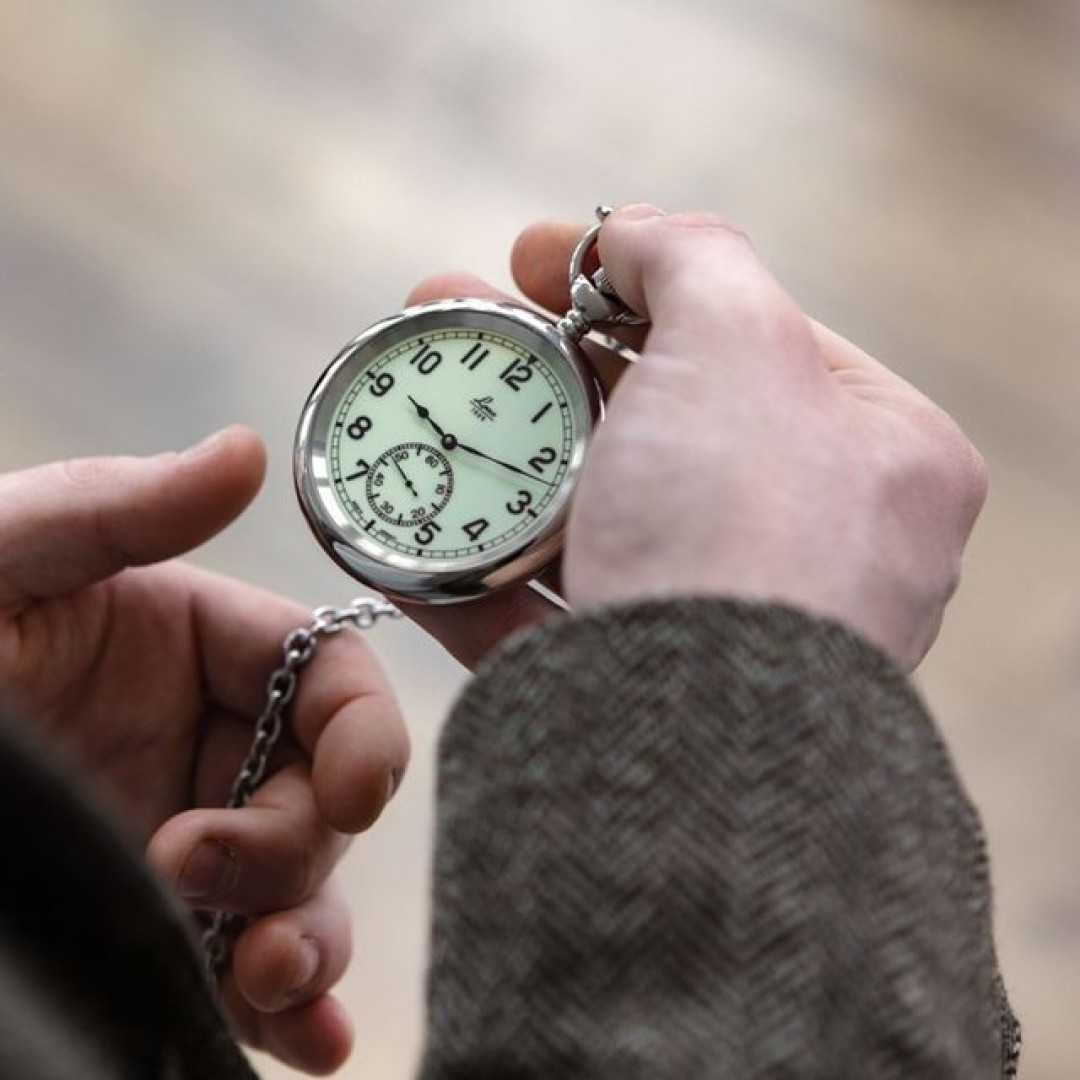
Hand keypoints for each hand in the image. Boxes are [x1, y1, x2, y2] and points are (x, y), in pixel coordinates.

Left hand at [0, 427, 408, 1074]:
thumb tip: (246, 449)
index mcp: (193, 646)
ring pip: (303, 892)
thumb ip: (120, 508)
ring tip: (273, 981)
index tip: (349, 789)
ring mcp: (184, 839)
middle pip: (322, 794)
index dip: (362, 730)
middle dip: (291, 844)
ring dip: (313, 939)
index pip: (330, 675)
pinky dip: (290, 1009)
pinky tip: (305, 1040)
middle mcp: (205, 743)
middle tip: (194, 870)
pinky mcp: (153, 927)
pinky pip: (247, 966)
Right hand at [402, 205, 986, 671]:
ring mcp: (718, 621)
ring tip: (405, 386)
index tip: (538, 257)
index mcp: (882, 456)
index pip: (754, 338)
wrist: (692, 739)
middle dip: (541, 357)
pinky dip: (469, 562)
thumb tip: (629, 234)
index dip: (640, 281)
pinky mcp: (630, 687)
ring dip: (490, 450)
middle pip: (655, 421)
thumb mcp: (739, 337)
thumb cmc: (744, 524)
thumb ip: (690, 254)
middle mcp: (815, 544)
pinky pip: (540, 609)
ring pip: (585, 512)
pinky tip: (400, 521)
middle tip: (450, 310)